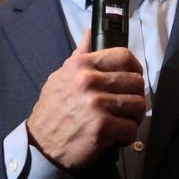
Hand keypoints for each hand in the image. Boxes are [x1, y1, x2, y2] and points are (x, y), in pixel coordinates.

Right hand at [26, 31, 146, 170]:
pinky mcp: (103, 127)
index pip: (123, 56)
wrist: (40, 144)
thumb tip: (89, 33)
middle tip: (125, 107)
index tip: (133, 77)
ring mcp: (97, 104)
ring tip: (121, 122)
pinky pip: (131, 128)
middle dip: (134, 96)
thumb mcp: (61, 77)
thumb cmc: (52, 111)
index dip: (135, 68)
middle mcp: (89, 81)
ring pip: (138, 105)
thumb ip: (80, 56)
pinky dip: (126, 136)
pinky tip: (115, 137)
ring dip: (133, 117)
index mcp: (81, 65)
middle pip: (135, 82)